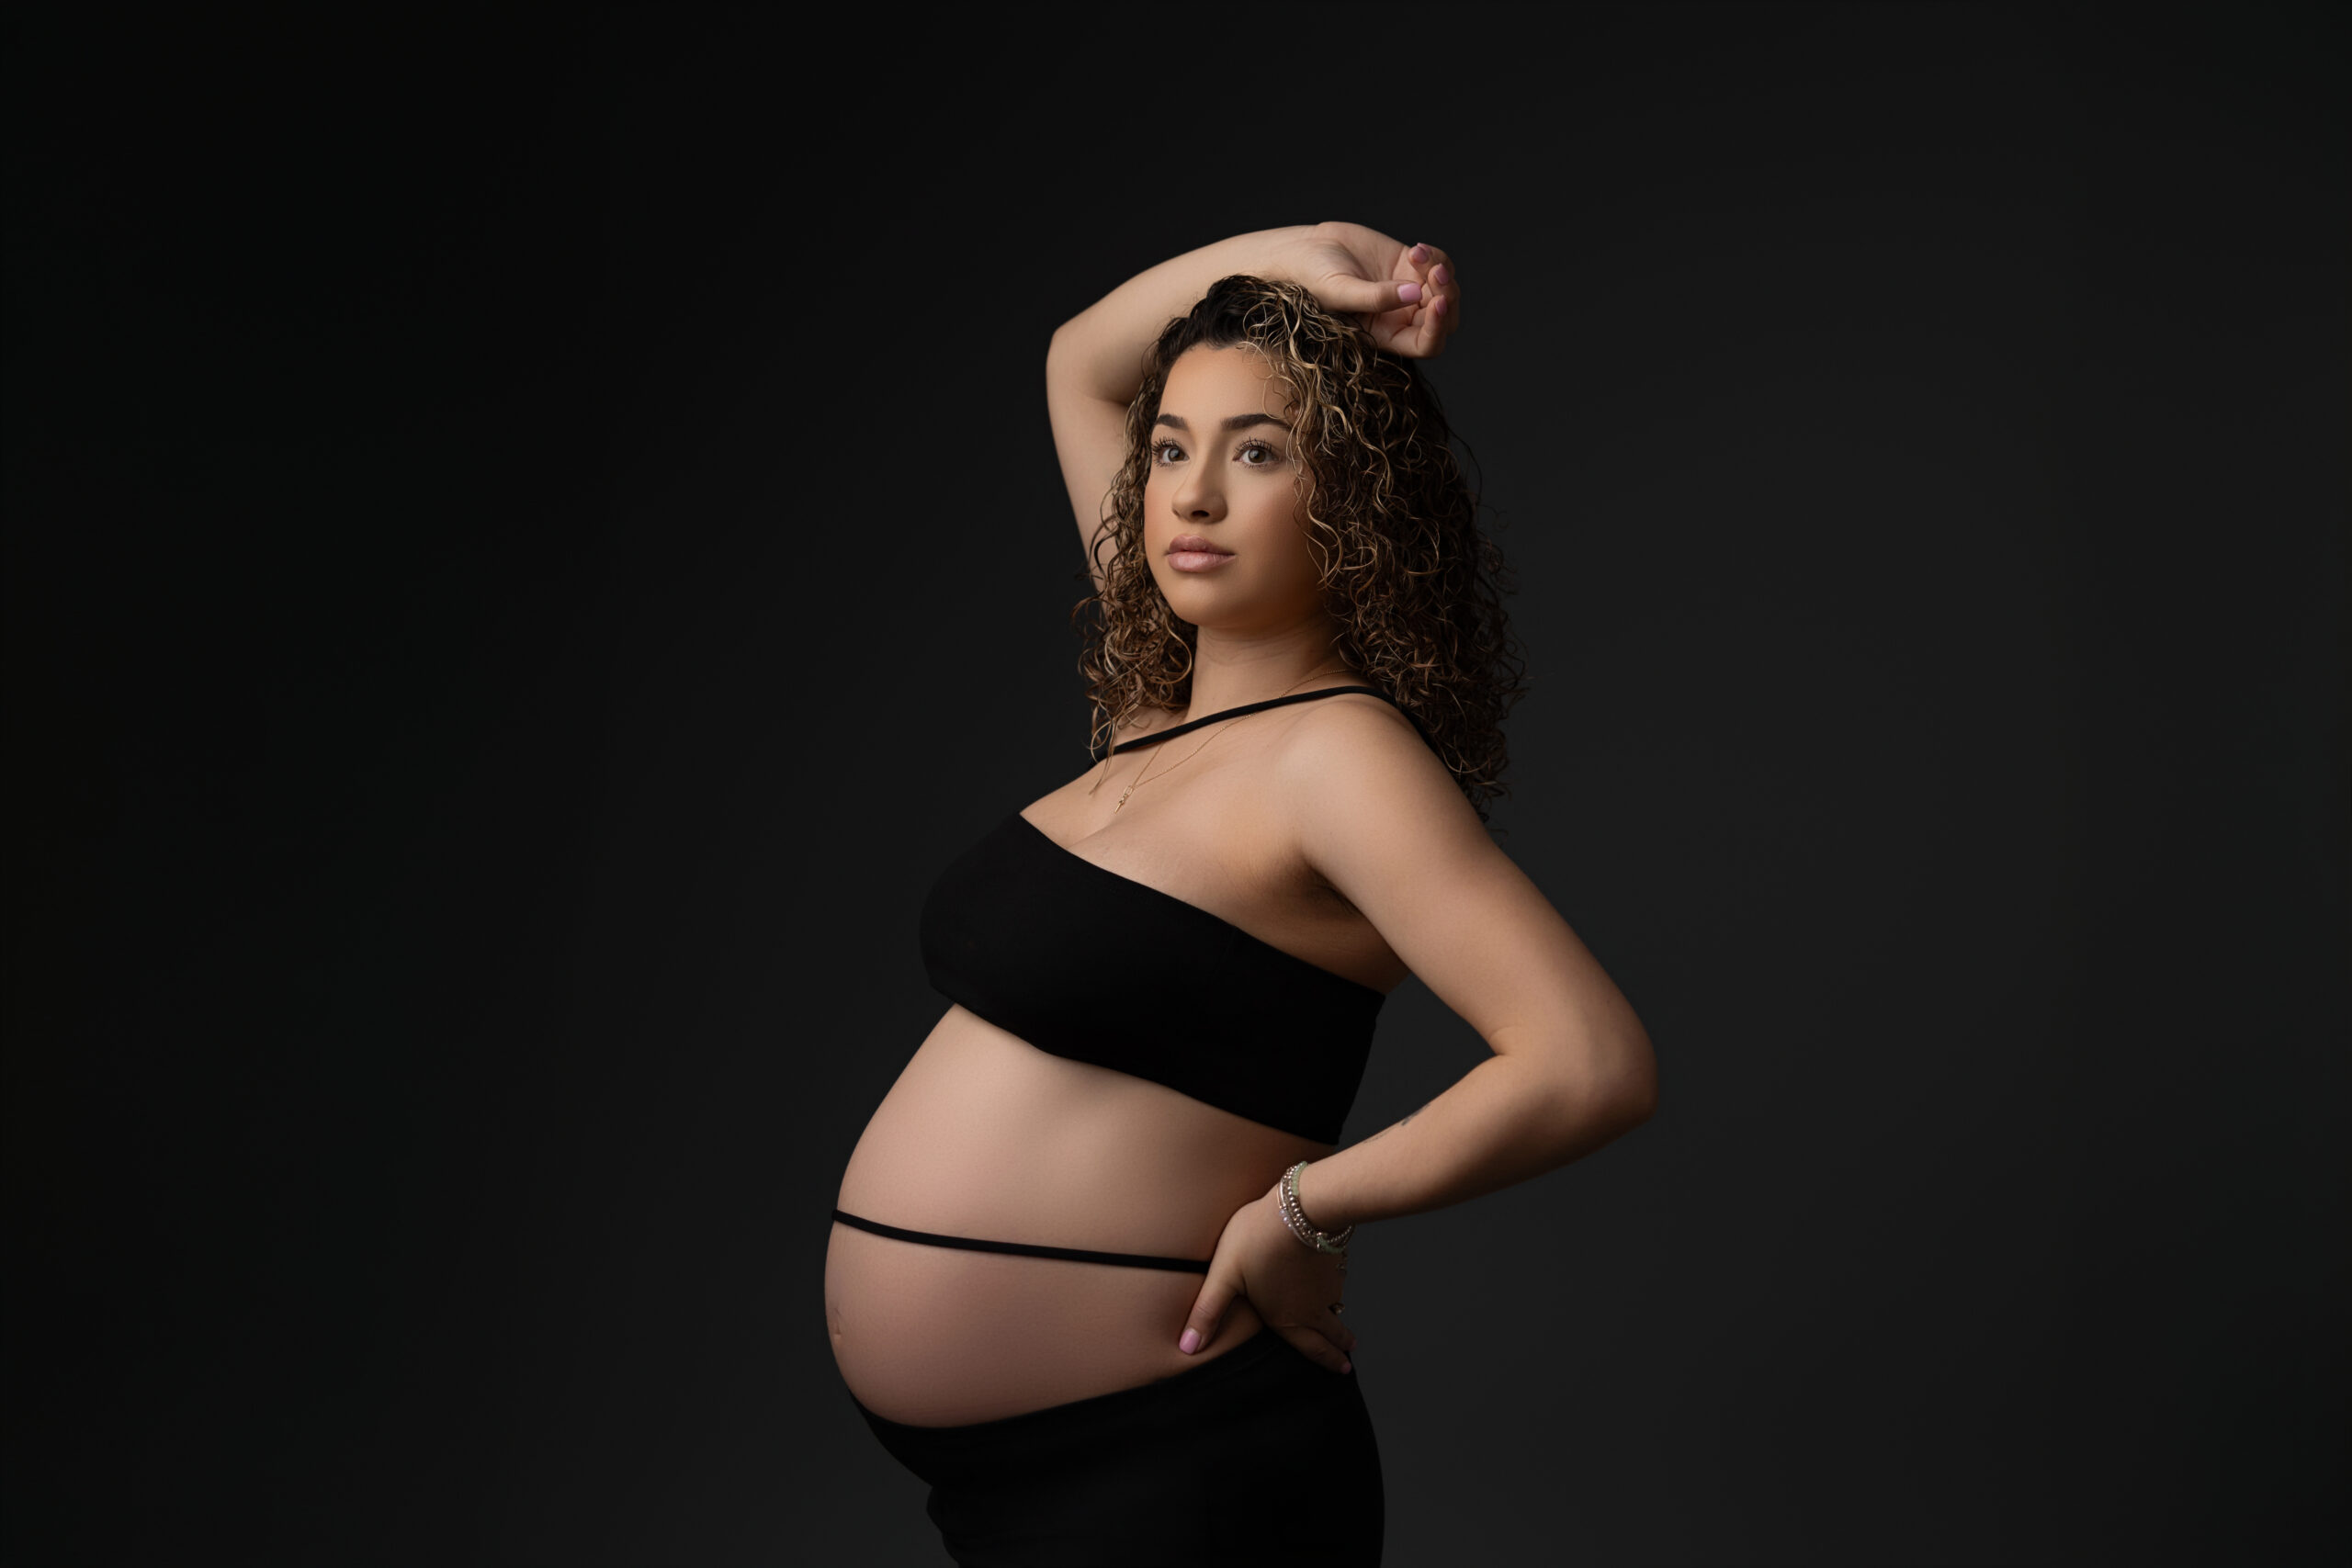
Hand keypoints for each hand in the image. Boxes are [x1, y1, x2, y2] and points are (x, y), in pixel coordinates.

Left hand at [1177, 1186, 1357, 1373]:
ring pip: (1336, 1306)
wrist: (1300, 1207)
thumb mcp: (1225, 1277)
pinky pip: (1338, 1281)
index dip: (1326, 1360)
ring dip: (1340, 1320)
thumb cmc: (1258, 1240)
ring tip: (1344, 1328)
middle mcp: (1313, 1307)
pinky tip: (1334, 1283)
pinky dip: (1338, 1289)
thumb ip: (1208, 1312)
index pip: (1312, 1348)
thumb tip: (1188, 1347)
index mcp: (1287, 1318)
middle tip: (1347, 1357)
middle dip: (1339, 1347)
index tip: (1340, 1369)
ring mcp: (1328, 1282)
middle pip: (1330, 1333)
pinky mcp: (1335, 1259)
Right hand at [1274, 221, 1462, 358]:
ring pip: (1445, 290)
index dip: (1437, 328)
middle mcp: (1400, 317)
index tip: (1436, 302)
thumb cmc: (1311, 279)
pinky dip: (1436, 257)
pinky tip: (1416, 249)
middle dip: (1447, 296)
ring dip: (1441, 271)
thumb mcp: (1339, 292)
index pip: (1426, 344)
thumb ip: (1376, 297)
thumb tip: (1415, 294)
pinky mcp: (1408, 266)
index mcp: (1385, 335)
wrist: (1304, 249)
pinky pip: (1439, 265)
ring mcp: (1407, 291)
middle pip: (1444, 319)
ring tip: (1417, 254)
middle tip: (1434, 273)